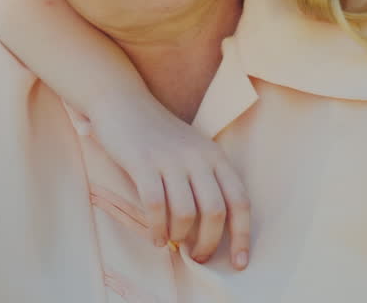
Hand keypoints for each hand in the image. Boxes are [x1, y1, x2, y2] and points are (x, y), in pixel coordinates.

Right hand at [88, 96, 251, 269]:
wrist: (123, 103)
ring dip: (179, 237)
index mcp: (215, 156)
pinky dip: (156, 229)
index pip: (240, 200)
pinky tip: (155, 238)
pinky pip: (155, 206)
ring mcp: (170, 159)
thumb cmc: (158, 135)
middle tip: (197, 257)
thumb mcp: (192, 151)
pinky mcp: (143, 163)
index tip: (239, 263)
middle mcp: (197, 157)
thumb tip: (207, 232)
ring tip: (171, 243)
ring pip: (185, 213)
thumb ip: (204, 182)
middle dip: (207, 243)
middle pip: (215, 211)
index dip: (242, 235)